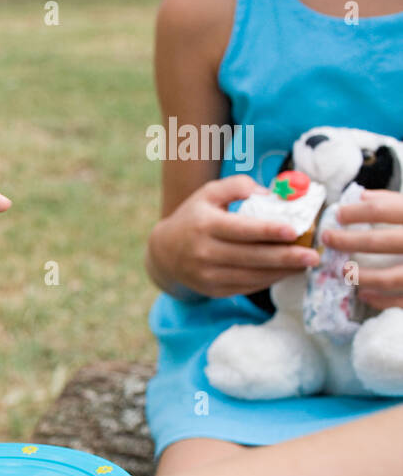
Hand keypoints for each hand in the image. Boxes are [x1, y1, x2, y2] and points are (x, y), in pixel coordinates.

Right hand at [149, 175, 318, 298]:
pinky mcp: (213, 290)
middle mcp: (204, 252)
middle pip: (251, 257)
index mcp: (205, 225)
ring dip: (282, 271)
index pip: (240, 229)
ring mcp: (207, 274)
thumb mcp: (207, 194)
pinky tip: (286, 272)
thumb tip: (269, 193)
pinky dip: (269, 280)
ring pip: (252, 275)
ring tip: (306, 264)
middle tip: (312, 255)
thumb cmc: (194, 218)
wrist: (164, 253)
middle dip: (285, 257)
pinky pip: (246, 287)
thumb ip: (236, 185)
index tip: (294, 230)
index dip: (268, 231)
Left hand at [321, 190, 402, 308]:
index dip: (357, 212)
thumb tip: (363, 196)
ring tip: (343, 272)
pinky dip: (383, 300)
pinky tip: (365, 295)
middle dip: (350, 241)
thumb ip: (397, 201)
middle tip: (329, 239)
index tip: (338, 213)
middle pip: (383, 242)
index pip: (386, 210)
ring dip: (363, 276)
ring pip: (394, 276)